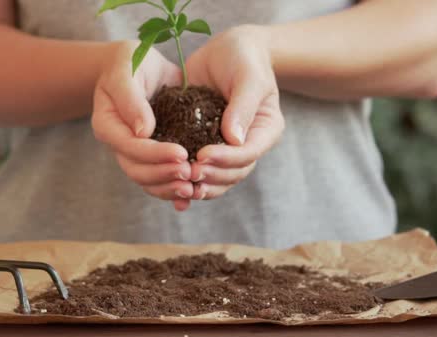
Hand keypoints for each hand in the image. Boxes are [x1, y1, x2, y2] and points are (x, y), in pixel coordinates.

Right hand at [92, 41, 193, 210]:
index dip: (155, 154)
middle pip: (137, 170)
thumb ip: (131, 100)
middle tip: (191, 173)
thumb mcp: (126, 71)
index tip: (182, 153)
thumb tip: (144, 132)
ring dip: (170, 188)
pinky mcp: (152, 155)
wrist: (138, 65)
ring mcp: (135, 153)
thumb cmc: (130, 63)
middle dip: (164, 175)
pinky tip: (192, 196)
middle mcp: (119, 144)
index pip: (130, 147)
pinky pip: (160, 179)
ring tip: (194, 187)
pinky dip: (174, 190)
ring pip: (148, 181)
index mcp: (108, 125)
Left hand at [184, 25, 284, 200]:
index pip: (248, 154)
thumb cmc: (244, 57)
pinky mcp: (204, 143)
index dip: (226, 159)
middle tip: (187, 172)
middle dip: (211, 176)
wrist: (227, 49)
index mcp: (264, 131)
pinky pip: (199, 168)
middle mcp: (247, 144)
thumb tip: (234, 139)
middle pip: (233, 173)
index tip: (203, 155)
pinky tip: (172, 189)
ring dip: (199, 184)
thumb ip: (243, 105)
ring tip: (179, 183)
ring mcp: (225, 147)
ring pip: (216, 178)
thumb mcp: (248, 76)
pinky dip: (186, 180)